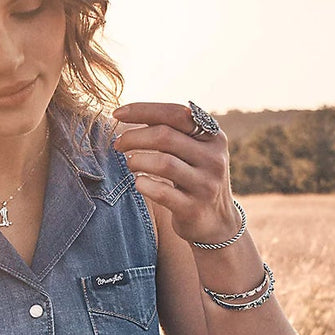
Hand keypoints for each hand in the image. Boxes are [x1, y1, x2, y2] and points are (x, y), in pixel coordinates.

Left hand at [112, 101, 240, 245]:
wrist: (217, 224)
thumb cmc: (194, 180)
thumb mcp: (194, 152)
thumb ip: (174, 133)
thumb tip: (131, 113)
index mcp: (213, 136)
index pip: (176, 114)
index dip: (143, 110)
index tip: (117, 114)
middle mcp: (213, 158)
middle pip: (166, 136)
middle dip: (134, 137)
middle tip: (118, 144)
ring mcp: (206, 184)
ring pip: (163, 163)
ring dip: (137, 160)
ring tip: (130, 164)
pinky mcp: (194, 209)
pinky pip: (162, 192)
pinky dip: (144, 184)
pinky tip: (138, 183)